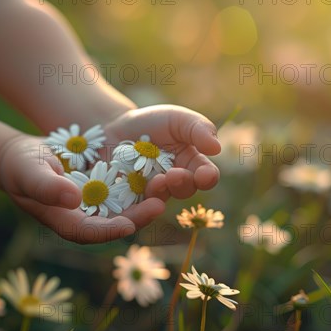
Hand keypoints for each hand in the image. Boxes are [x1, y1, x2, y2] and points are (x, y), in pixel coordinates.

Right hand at [0, 135, 163, 243]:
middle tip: (160, 203)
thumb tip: (74, 198)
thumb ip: (47, 187)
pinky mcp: (104, 190)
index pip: (92, 232)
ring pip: (126, 207)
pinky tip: (158, 171)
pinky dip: (141, 183)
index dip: (111, 230)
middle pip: (116, 223)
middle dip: (139, 216)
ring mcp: (97, 205)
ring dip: (146, 199)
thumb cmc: (21, 167)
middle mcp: (86, 218)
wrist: (24, 157)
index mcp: (67, 222)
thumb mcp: (30, 173)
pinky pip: (125, 190)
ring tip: (166, 186)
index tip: (130, 223)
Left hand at [104, 105, 220, 200]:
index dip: (207, 178)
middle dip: (181, 183)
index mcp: (191, 164)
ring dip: (160, 194)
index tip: (205, 175)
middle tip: (173, 174)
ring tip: (156, 182)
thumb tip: (217, 148)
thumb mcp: (177, 119)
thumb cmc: (151, 122)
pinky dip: (134, 210)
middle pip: (184, 190)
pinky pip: (132, 211)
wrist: (113, 128)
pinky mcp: (128, 201)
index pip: (206, 176)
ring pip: (158, 202)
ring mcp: (151, 194)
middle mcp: (174, 183)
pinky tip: (131, 201)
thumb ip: (198, 128)